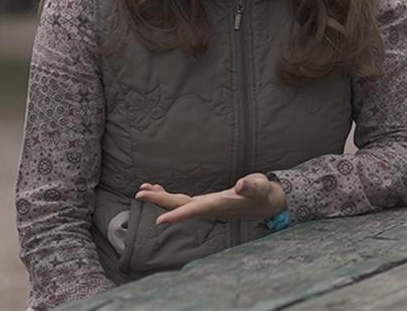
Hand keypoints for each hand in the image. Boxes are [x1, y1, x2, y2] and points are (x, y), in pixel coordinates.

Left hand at [135, 173, 286, 225]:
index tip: (159, 221)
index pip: (194, 210)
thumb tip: (240, 185)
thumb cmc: (262, 193)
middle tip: (140, 193)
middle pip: (180, 206)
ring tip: (144, 190)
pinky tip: (159, 189)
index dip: (177, 215)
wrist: (266, 202)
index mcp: (219, 205)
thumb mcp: (259, 186)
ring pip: (178, 203)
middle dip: (160, 200)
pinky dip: (169, 195)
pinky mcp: (205, 202)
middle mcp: (209, 208)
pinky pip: (182, 201)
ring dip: (161, 198)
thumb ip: (250, 186)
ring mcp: (205, 206)